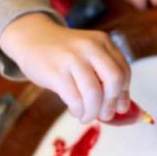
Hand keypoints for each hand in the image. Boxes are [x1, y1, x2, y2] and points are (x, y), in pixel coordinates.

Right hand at [0, 13, 130, 123]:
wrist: (32, 39)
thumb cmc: (63, 54)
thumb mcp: (88, 54)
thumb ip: (104, 75)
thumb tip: (122, 108)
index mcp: (103, 42)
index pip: (124, 71)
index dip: (124, 94)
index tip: (120, 107)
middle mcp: (90, 47)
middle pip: (114, 80)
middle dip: (112, 103)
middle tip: (106, 115)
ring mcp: (72, 58)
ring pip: (94, 93)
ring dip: (93, 112)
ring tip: (87, 116)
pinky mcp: (56, 72)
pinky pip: (75, 99)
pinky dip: (78, 111)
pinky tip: (75, 111)